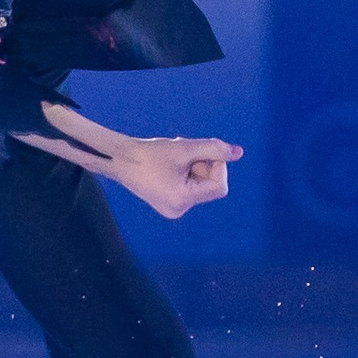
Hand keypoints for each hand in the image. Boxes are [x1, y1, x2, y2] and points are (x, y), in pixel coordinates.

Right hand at [108, 135, 241, 219]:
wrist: (118, 159)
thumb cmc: (149, 153)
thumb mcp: (185, 148)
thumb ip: (214, 148)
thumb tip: (239, 153)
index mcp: (183, 200)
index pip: (219, 186)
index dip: (218, 166)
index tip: (204, 152)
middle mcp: (178, 210)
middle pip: (209, 185)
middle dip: (202, 165)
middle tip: (184, 152)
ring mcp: (173, 209)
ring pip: (199, 185)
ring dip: (193, 166)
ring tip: (173, 157)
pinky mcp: (168, 204)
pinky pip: (188, 187)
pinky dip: (184, 173)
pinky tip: (168, 165)